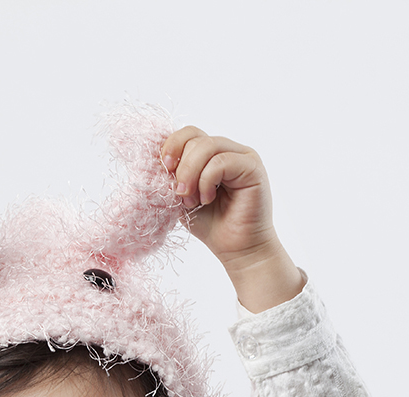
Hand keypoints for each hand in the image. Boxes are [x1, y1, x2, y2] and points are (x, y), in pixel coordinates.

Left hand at [161, 128, 302, 311]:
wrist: (238, 250)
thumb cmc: (213, 226)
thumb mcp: (183, 197)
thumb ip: (174, 177)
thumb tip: (156, 160)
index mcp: (212, 154)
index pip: (189, 134)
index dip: (172, 146)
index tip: (164, 168)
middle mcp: (229, 150)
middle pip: (196, 138)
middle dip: (181, 167)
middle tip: (180, 195)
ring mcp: (243, 156)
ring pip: (208, 146)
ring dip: (191, 174)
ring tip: (192, 200)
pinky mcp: (252, 167)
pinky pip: (221, 161)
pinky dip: (207, 181)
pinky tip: (208, 199)